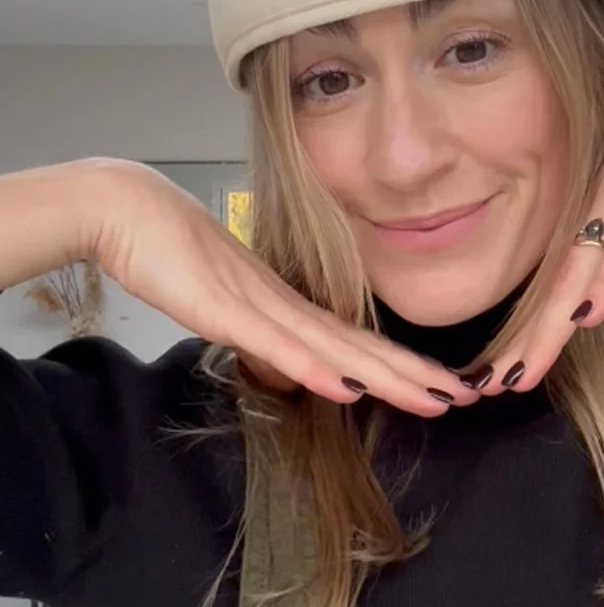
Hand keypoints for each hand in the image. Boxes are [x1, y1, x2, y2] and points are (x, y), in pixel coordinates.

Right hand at [87, 160, 478, 416]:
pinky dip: (316, 368)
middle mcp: (287, 307)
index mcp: (289, 308)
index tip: (445, 387)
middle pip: (363, 349)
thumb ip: (261, 333)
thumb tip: (294, 363)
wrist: (129, 210)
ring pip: (336, 349)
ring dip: (389, 376)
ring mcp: (260, 307)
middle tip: (470, 397)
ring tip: (438, 396)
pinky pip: (278, 344)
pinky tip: (349, 388)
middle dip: (417, 376)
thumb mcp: (227, 306)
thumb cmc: (174, 252)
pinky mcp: (226, 311)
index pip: (357, 345)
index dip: (403, 368)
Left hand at [482, 2, 603, 393]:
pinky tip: (580, 316)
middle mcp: (600, 208)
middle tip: (492, 386)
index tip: (517, 366)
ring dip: (545, 328)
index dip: (541, 328)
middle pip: (555, 287)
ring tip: (513, 373)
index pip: (566, 281)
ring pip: (575, 273)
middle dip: (526, 342)